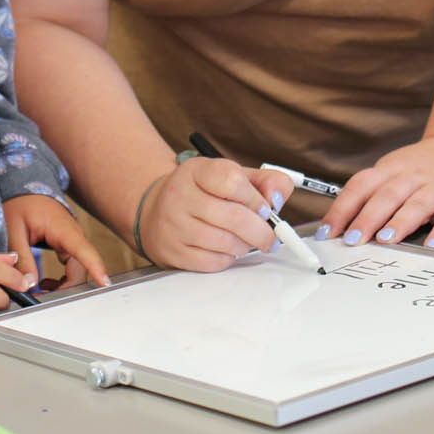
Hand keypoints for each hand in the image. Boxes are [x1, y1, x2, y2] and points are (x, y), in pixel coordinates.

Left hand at [4, 193, 110, 290]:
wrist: (24, 190)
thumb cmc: (20, 204)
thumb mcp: (14, 230)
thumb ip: (23, 258)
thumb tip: (30, 284)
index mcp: (63, 228)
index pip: (84, 250)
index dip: (96, 267)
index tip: (104, 283)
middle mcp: (73, 236)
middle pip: (80, 268)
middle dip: (66, 288)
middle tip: (43, 298)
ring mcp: (72, 241)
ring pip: (76, 270)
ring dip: (63, 285)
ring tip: (41, 291)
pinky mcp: (67, 246)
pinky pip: (71, 267)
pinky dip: (61, 279)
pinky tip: (45, 282)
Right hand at [138, 157, 293, 271]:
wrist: (156, 210)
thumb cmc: (203, 192)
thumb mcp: (232, 175)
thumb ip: (266, 181)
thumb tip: (277, 198)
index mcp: (197, 170)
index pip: (232, 181)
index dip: (256, 199)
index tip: (266, 208)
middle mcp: (180, 195)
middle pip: (234, 217)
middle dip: (261, 231)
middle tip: (270, 236)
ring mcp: (174, 225)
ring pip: (225, 243)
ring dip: (246, 245)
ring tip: (246, 240)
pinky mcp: (172, 252)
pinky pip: (212, 262)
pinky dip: (228, 259)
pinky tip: (226, 249)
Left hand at [317, 136, 433, 251]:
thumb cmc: (424, 167)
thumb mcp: (394, 171)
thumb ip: (372, 195)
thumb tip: (342, 226)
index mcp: (390, 169)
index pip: (361, 186)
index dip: (342, 209)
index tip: (327, 232)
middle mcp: (412, 177)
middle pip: (386, 196)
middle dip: (367, 218)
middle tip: (352, 240)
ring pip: (417, 204)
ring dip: (400, 222)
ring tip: (386, 239)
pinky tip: (432, 245)